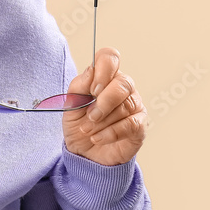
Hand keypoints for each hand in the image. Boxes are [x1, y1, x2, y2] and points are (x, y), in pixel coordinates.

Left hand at [62, 47, 146, 165]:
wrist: (84, 152)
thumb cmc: (79, 124)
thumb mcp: (70, 105)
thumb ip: (78, 86)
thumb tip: (90, 71)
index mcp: (105, 77)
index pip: (110, 57)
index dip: (103, 70)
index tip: (92, 89)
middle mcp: (123, 88)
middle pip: (123, 83)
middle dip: (103, 102)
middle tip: (90, 115)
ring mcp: (134, 106)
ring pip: (125, 106)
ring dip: (102, 121)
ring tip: (87, 130)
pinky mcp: (139, 126)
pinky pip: (130, 125)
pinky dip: (110, 133)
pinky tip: (97, 138)